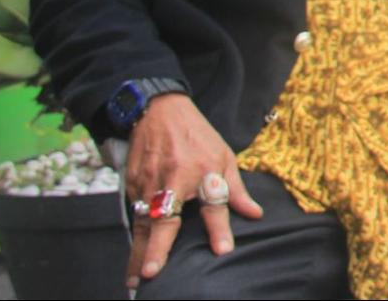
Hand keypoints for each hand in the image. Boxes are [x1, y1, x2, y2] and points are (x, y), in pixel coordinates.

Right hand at [123, 95, 263, 288]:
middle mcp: (175, 178)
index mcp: (204, 170)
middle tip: (153, 270)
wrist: (158, 110)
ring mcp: (150, 182)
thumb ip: (236, 189)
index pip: (214, 204)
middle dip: (158, 246)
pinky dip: (134, 237)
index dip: (220, 228)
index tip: (222, 251)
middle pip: (165, 217)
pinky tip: (133, 258)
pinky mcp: (132, 184)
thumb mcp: (224, 155)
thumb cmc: (196, 135)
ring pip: (143, 222)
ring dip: (139, 251)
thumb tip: (255, 214)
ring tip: (136, 278)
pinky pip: (135, 214)